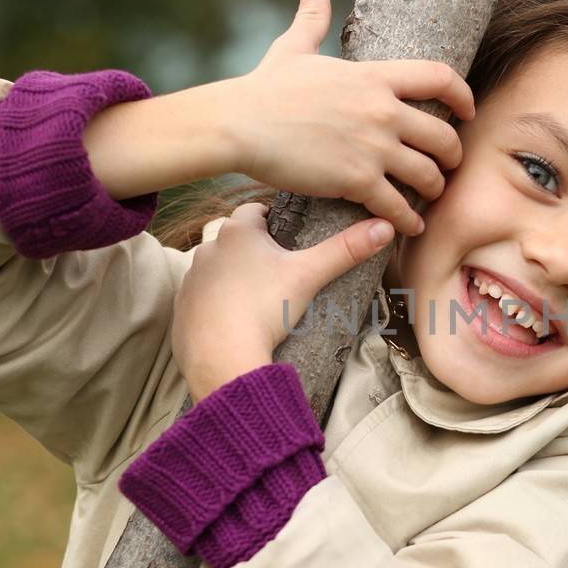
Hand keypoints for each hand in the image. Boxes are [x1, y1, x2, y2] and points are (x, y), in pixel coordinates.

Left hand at [172, 201, 395, 401]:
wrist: (222, 357)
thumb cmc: (265, 308)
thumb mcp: (310, 275)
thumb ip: (346, 249)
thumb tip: (385, 227)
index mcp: (236, 232)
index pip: (256, 210)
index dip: (275, 218)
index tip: (291, 234)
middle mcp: (207, 249)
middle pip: (236, 240)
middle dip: (256, 250)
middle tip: (282, 269)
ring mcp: (190, 280)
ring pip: (217, 269)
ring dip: (234, 277)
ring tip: (260, 298)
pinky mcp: (181, 310)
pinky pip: (201, 300)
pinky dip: (217, 305)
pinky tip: (235, 320)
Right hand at [227, 0, 474, 236]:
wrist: (239, 123)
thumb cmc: (264, 88)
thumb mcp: (294, 48)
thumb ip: (312, 18)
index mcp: (374, 76)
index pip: (441, 77)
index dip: (464, 95)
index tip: (469, 111)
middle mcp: (383, 110)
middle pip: (444, 135)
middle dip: (453, 155)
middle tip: (448, 166)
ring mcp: (373, 146)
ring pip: (428, 174)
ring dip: (434, 189)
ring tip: (430, 197)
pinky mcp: (358, 180)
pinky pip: (399, 205)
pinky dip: (410, 220)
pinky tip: (411, 226)